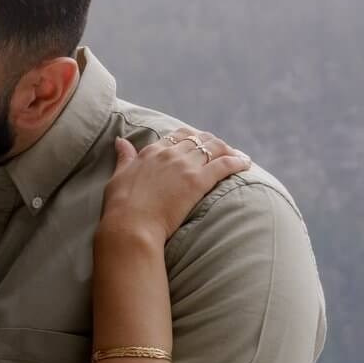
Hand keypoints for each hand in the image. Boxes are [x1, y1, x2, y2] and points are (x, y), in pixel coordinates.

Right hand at [100, 128, 251, 241]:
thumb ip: (124, 157)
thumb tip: (120, 141)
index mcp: (151, 151)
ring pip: (215, 147)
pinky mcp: (198, 180)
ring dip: (229, 150)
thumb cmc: (120, 207)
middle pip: (200, 139)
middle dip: (214, 143)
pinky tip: (245, 164)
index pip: (178, 135)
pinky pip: (225, 164)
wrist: (129, 226)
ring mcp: (185, 166)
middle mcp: (169, 153)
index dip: (192, 138)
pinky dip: (238, 161)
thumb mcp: (118, 176)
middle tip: (223, 151)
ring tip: (237, 157)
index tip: (199, 145)